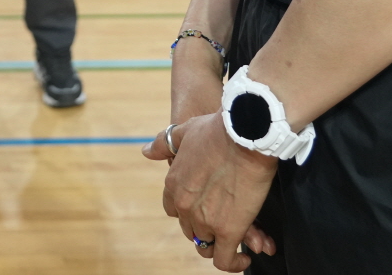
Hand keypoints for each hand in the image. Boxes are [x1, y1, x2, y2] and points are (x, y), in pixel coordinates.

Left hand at [143, 114, 276, 269]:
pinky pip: (225, 260)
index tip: (204, 207)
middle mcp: (184, 205)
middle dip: (205, 227)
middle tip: (224, 222)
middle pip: (190, 229)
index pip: (173, 210)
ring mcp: (205, 220)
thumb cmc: (218, 130)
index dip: (188, 211)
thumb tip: (146, 152)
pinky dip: (234, 263)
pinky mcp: (228, 231)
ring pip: (206, 246)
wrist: (245, 133)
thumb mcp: (185, 131)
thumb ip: (164, 144)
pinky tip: (245, 257)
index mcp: (173, 184)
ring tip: (235, 239)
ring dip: (219, 245)